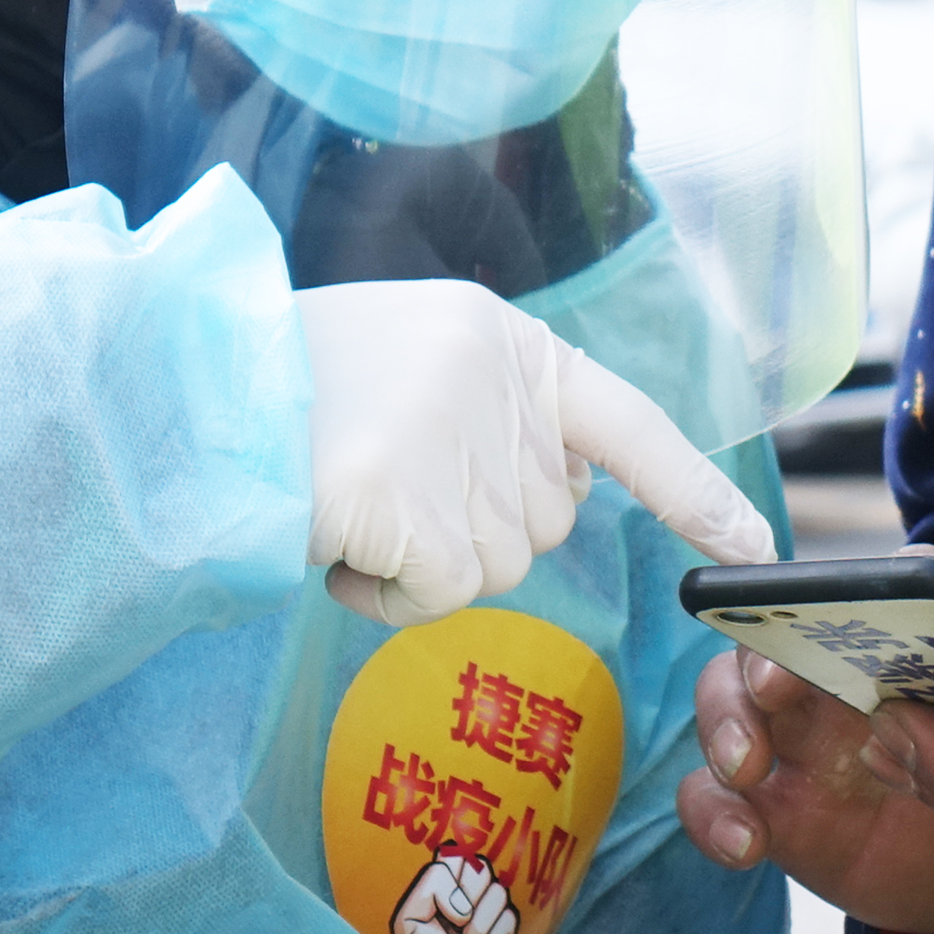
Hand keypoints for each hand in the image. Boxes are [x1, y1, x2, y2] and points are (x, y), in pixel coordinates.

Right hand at [298, 280, 775, 627]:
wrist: (177, 382)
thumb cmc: (288, 384)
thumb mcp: (414, 361)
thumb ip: (495, 416)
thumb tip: (557, 500)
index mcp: (506, 338)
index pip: (631, 423)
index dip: (695, 492)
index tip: (756, 549)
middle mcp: (498, 384)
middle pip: (540, 521)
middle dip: (464, 525)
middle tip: (375, 477)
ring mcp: (456, 443)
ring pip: (490, 567)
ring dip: (417, 560)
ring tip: (342, 494)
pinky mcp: (408, 502)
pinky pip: (438, 595)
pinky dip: (383, 591)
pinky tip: (334, 532)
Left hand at [387, 854, 516, 933]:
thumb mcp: (410, 916)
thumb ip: (432, 888)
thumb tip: (466, 904)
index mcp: (444, 878)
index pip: (456, 850)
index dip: (452, 874)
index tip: (438, 898)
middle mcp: (469, 886)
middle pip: (481, 866)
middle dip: (466, 899)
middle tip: (455, 923)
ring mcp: (491, 904)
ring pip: (499, 892)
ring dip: (478, 927)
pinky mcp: (508, 923)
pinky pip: (509, 918)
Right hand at [676, 549, 933, 933]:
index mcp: (898, 621)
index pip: (857, 585)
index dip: (837, 595)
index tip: (832, 622)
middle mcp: (835, 663)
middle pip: (767, 635)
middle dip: (759, 658)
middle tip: (777, 693)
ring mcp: (798, 733)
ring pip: (725, 704)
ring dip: (724, 728)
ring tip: (749, 774)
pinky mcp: (778, 803)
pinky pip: (714, 799)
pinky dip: (714, 814)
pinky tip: (746, 845)